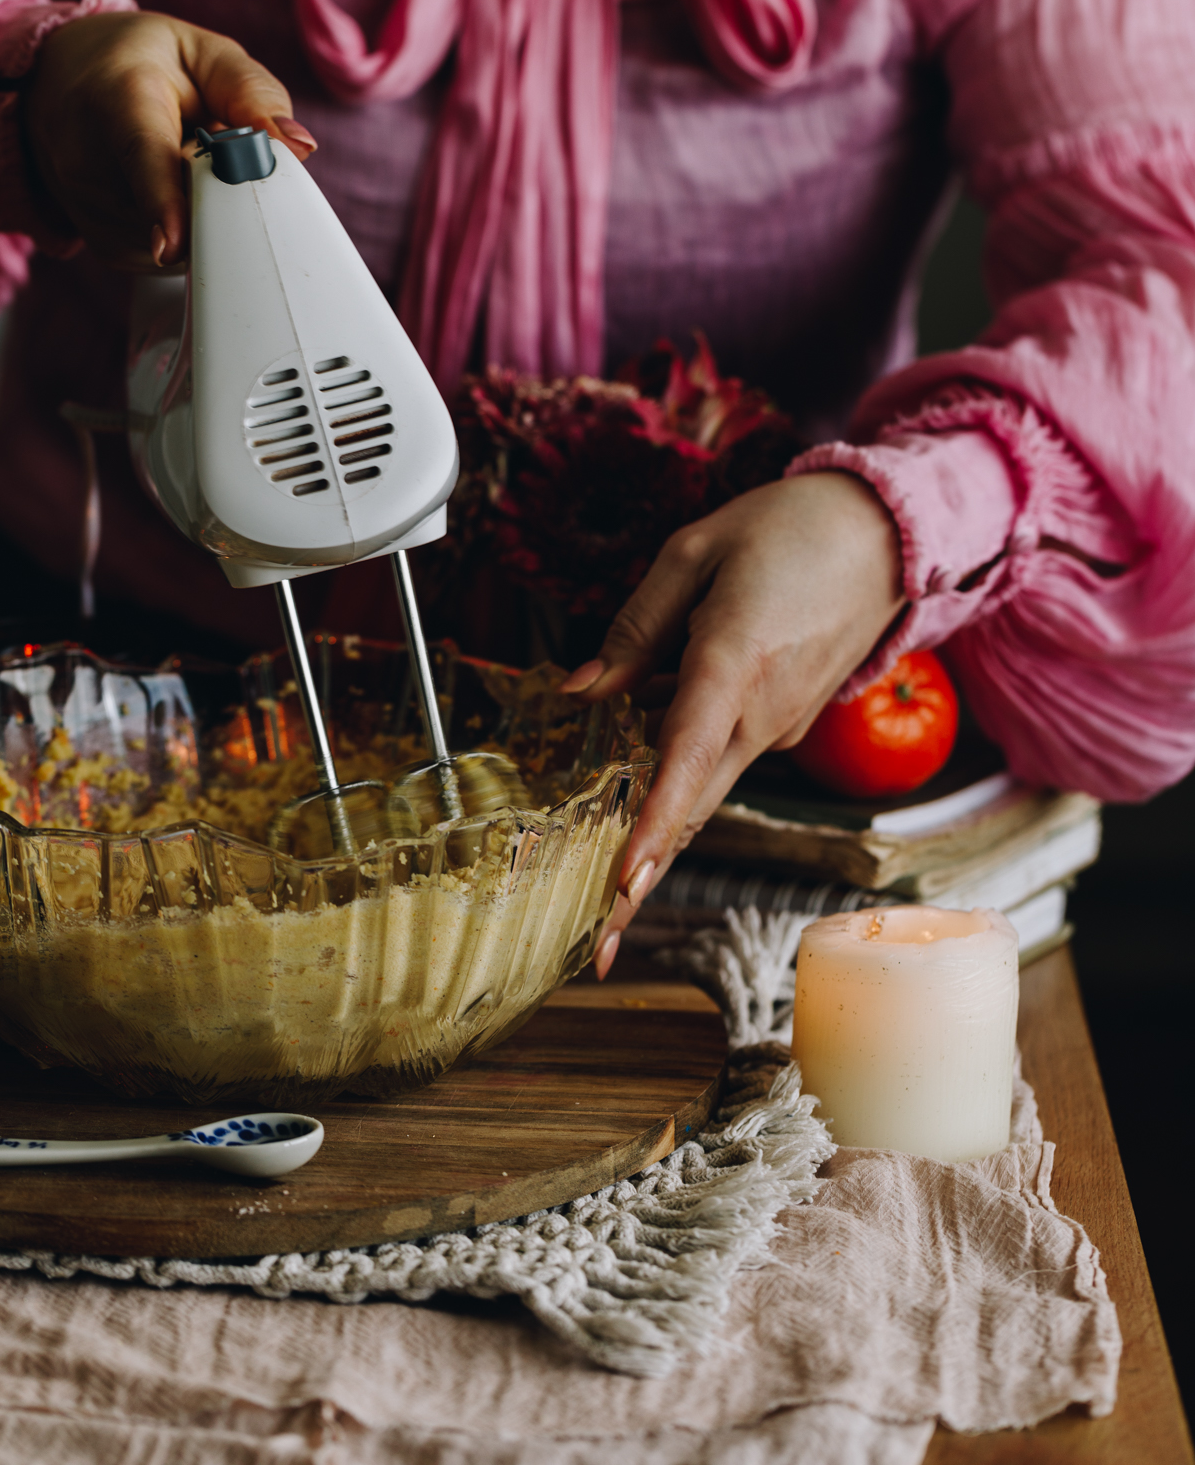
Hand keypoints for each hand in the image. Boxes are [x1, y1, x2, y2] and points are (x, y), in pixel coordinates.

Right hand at [23, 11, 315, 267]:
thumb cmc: (140, 63)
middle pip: (177, 209)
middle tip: (220, 151)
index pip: (141, 156)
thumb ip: (252, 92)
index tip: (171, 246)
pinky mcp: (104, 245)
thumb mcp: (202, 52)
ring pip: (181, 240)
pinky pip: (170, 259)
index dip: (162, 202)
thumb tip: (298, 146)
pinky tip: (176, 192)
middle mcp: (88, 158)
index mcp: (117, 97)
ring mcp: (89, 209)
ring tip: (186, 163)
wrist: (60, 83)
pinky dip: (190, 231)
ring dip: (207, 212)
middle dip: (222, 195)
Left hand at [562, 472, 904, 974]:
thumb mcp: (695, 550)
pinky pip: (720, 760)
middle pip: (693, 807)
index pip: (686, 755)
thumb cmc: (789, 528)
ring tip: (603, 900)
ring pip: (705, 792)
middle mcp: (762, 712)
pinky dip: (679, 785)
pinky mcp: (785, 722)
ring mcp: (779, 725)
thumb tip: (581, 691)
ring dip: (656, 844)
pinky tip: (636, 786)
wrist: (890, 533)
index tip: (622, 883)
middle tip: (593, 944)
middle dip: (643, 879)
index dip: (652, 824)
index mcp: (735, 661)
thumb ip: (636, 626)